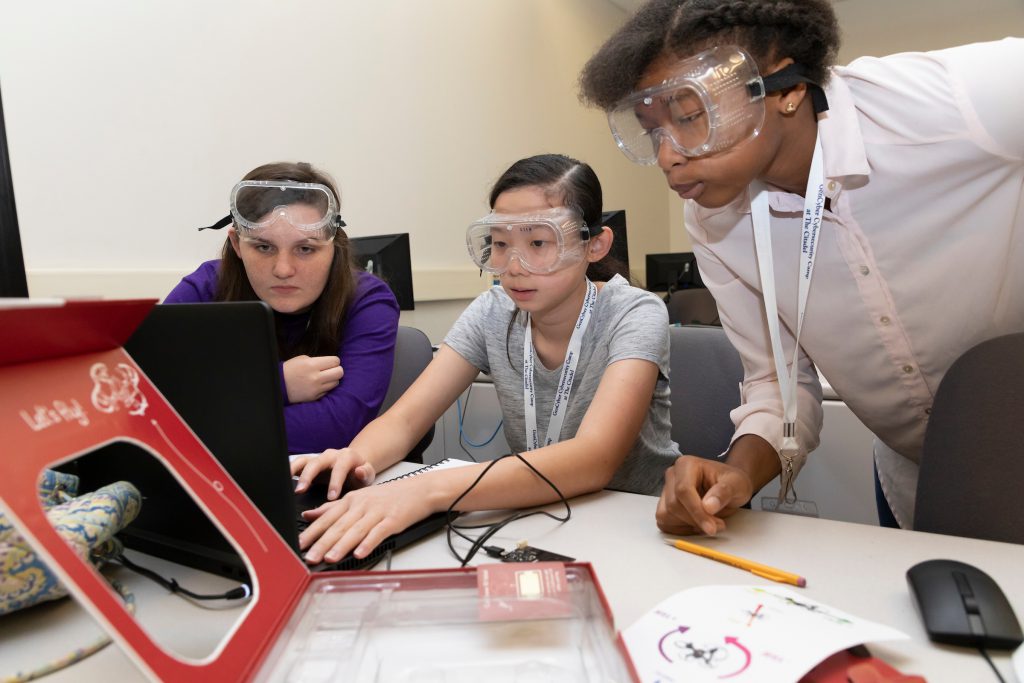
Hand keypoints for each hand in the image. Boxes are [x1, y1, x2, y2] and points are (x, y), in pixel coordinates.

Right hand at [283, 355, 343, 402]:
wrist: (279, 385)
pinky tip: (318, 384)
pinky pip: (328, 391)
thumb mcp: (303, 359)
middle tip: (330, 370)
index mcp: (312, 365)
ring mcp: (316, 389)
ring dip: (332, 379)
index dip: (334, 361)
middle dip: (337, 369)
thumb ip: (318, 360)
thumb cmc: (291, 369)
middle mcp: (315, 377)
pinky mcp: (315, 397)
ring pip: (336, 382)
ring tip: (324, 377)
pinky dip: (326, 387)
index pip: (335, 361)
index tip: (330, 362)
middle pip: (339, 372)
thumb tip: (332, 363)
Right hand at [291, 448, 375, 500]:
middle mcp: (331, 455)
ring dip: (294, 472)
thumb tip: (360, 471)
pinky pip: (297, 465)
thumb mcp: (368, 476)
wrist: (355, 467)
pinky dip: (289, 471)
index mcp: (347, 457)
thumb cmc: (360, 475)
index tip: (331, 497)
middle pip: (317, 462)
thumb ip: (365, 474)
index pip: (339, 468)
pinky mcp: (309, 464)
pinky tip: (282, 482)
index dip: (335, 482)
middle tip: (300, 490)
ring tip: (286, 485)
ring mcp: (318, 459)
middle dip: (308, 476)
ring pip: (303, 461)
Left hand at [298, 479, 433, 562]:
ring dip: (341, 545)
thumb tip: (308, 515)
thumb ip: (332, 507)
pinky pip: (378, 533)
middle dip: (322, 543)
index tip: (298, 545)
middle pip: (339, 525)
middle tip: (309, 557)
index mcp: (351, 500)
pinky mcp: (393, 520)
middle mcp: (362, 505)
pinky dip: (368, 543)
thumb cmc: (389, 496)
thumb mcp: (359, 498)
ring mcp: (378, 512)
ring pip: (356, 530)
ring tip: (329, 558)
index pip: (327, 517)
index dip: (312, 532)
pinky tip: (360, 553)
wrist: (420, 490)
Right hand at [656, 455, 753, 535]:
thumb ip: (724, 493)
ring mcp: (666, 490)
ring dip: (688, 525)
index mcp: (686, 465)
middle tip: (718, 525)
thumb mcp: (737, 484)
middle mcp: (672, 475)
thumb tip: (709, 507)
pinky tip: (697, 525)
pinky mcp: (664, 505)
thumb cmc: (732, 483)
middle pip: (674, 505)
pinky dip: (680, 529)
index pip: (683, 490)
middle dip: (696, 520)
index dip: (696, 511)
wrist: (728, 487)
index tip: (711, 528)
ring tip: (709, 523)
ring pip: (667, 515)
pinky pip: (664, 522)